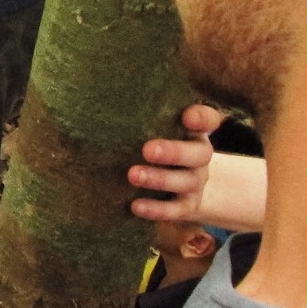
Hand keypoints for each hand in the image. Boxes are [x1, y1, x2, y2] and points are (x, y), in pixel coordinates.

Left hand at [129, 104, 221, 222]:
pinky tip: (136, 206)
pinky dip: (157, 209)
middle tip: (147, 149)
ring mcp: (195, 182)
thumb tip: (99, 97)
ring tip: (132, 175)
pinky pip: (176, 210)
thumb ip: (142, 116)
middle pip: (198, 154)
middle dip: (173, 152)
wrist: (185, 187)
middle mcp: (199, 156)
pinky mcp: (188, 206)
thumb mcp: (158, 128)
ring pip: (185, 182)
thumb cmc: (160, 144)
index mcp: (193, 131)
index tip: (187, 117)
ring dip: (159, 179)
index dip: (202, 118)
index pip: (208, 120)